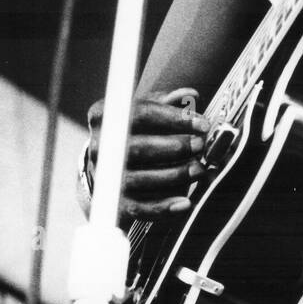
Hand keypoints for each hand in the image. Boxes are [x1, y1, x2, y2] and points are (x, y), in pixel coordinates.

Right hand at [86, 86, 209, 221]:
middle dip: (174, 147)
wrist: (109, 165)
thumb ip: (170, 102)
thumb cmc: (135, 132)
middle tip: (200, 146)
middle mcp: (100, 146)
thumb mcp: (148, 111)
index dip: (174, 118)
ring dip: (175, 176)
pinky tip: (185, 202)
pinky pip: (139, 208)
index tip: (202, 124)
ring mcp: (105, 175)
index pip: (141, 114)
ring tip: (199, 170)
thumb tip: (191, 95)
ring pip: (139, 179)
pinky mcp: (112, 202)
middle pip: (137, 148)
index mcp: (105, 116)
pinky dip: (164, 207)